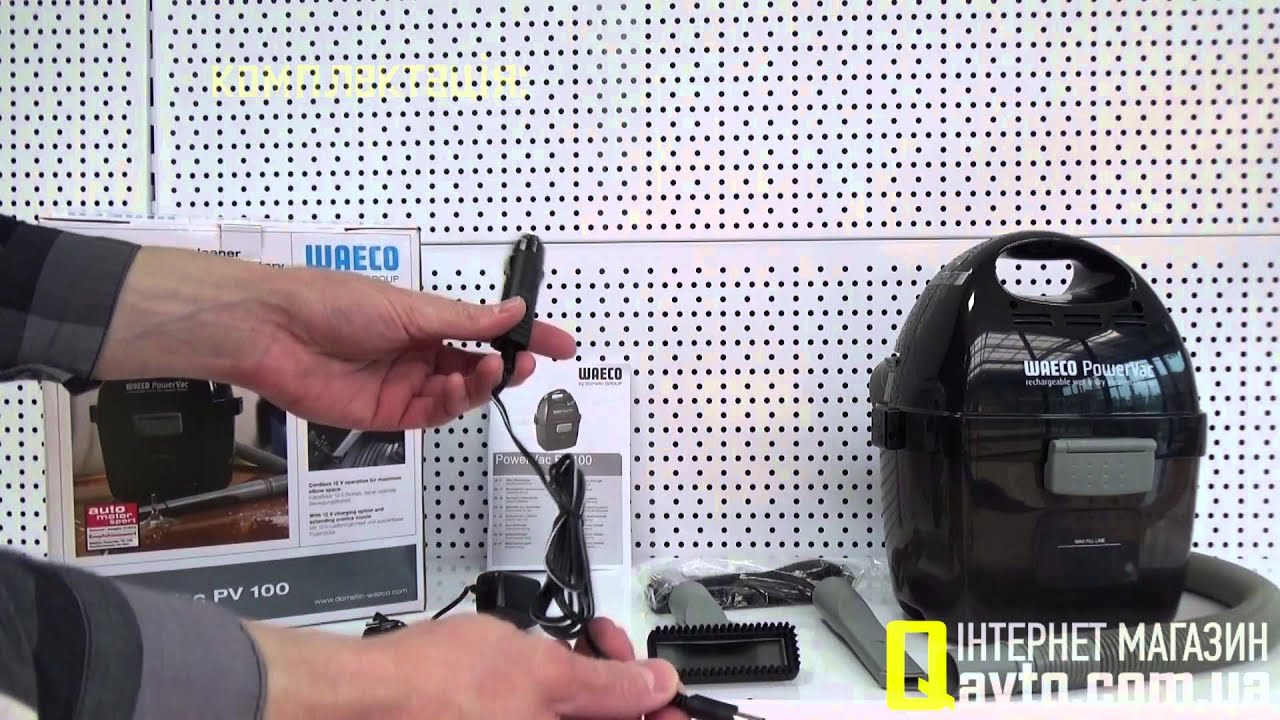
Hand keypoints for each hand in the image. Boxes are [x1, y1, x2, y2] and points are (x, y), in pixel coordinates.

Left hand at [94, 247, 575, 429]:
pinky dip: (451, 403)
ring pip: (459, 395)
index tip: (560, 345)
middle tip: (527, 362)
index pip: (486, 330)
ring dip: (480, 384)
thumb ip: (465, 319)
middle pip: (477, 367)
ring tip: (490, 369)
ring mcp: (403, 385)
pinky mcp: (385, 416)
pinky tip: (457, 388)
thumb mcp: (408, 307)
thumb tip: (513, 312)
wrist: (272, 332)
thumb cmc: (330, 303)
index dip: (524, 338)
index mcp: (424, 320)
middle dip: (506, 366)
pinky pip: (431, 416)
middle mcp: (417, 353)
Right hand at [247, 615, 687, 719]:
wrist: (366, 696)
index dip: (668, 712)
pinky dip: (553, 693)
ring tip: (577, 640)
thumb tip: (659, 686)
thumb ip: (610, 684)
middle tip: (610, 644)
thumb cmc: (438, 689)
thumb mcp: (542, 670)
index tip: (672, 691)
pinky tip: (543, 658)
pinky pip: (541, 718)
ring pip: (576, 717)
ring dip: (589, 681)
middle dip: (624, 685)